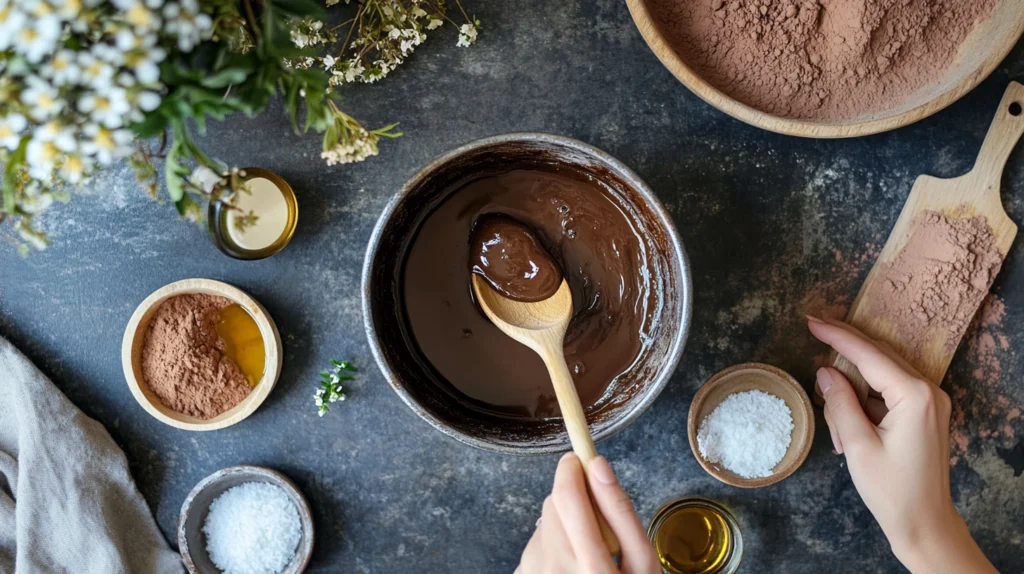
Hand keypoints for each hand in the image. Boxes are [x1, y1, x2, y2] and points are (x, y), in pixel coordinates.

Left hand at [516, 453, 659, 573]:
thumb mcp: (643, 561)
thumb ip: (621, 511)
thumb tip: (596, 464)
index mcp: (591, 569)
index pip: (568, 498)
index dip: (572, 468)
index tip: (581, 458)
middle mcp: (554, 572)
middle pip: (553, 504)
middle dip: (575, 500)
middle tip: (600, 524)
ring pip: (544, 521)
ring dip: (564, 526)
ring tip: (587, 554)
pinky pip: (535, 543)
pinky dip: (552, 546)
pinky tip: (571, 568)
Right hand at [807, 316, 995, 573]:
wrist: (924, 522)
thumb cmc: (891, 489)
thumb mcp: (858, 444)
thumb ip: (841, 402)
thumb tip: (826, 370)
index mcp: (914, 396)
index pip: (869, 355)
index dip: (838, 336)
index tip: (812, 321)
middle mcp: (928, 391)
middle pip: (880, 355)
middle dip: (846, 345)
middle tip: (814, 326)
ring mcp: (930, 401)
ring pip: (883, 372)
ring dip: (853, 377)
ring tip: (827, 394)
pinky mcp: (925, 412)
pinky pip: (890, 389)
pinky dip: (865, 395)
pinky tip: (845, 413)